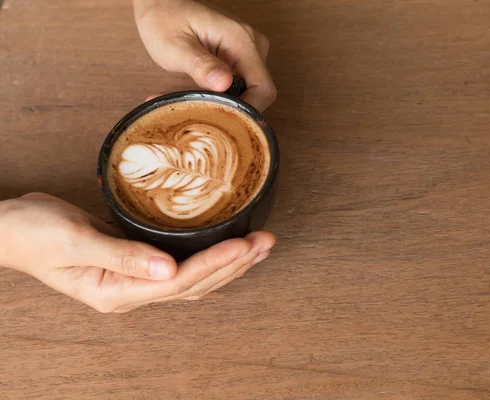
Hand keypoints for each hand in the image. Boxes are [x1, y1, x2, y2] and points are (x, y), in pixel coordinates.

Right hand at [0, 193, 274, 312]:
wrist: (12, 229)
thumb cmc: (35, 234)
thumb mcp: (74, 242)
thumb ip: (121, 257)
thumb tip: (168, 269)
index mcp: (118, 292)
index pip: (180, 282)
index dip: (216, 263)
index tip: (246, 244)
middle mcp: (132, 291)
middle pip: (196, 284)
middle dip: (234, 264)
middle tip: (266, 242)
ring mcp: (136, 279)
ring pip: (194, 277)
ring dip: (228, 262)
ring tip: (259, 245)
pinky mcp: (137, 262)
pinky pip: (182, 265)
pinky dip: (208, 255)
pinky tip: (226, 244)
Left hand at [134, 0, 276, 111]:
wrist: (160, 5)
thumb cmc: (164, 20)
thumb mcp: (175, 46)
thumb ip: (200, 65)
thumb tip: (224, 84)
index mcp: (242, 40)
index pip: (263, 88)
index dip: (249, 110)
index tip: (224, 121)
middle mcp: (253, 46)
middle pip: (259, 94)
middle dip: (234, 111)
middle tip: (204, 116)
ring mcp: (248, 53)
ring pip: (250, 93)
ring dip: (227, 106)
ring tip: (198, 107)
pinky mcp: (240, 60)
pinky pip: (240, 86)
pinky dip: (223, 97)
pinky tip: (201, 98)